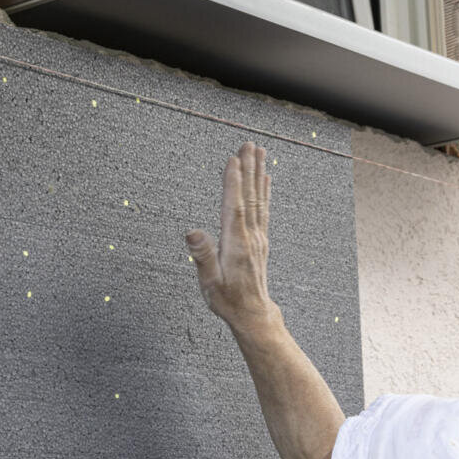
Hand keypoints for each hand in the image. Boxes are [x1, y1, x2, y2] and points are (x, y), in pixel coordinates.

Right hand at [186, 141, 276, 324]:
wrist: (252, 313)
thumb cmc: (227, 300)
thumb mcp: (209, 282)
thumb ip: (202, 256)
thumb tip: (192, 232)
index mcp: (236, 243)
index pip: (234, 206)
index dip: (233, 182)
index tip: (233, 159)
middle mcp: (250, 236)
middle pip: (249, 196)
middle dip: (248, 169)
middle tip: (249, 144)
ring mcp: (258, 237)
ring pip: (258, 199)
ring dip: (258, 174)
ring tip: (259, 153)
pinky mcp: (260, 240)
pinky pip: (263, 209)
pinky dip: (264, 191)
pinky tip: (266, 179)